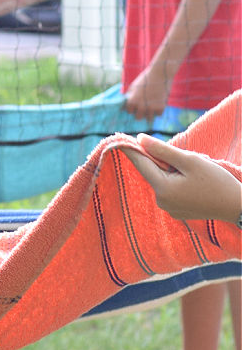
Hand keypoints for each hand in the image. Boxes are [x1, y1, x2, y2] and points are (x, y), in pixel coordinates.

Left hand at [116, 135, 241, 226]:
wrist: (237, 207)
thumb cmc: (216, 181)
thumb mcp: (190, 161)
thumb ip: (162, 150)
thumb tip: (139, 140)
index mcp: (162, 189)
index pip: (141, 164)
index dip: (132, 149)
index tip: (119, 138)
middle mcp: (161, 201)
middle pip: (155, 171)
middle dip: (166, 160)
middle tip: (189, 159)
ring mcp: (169, 208)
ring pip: (165, 179)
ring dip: (175, 171)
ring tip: (198, 172)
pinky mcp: (178, 211)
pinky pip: (172, 189)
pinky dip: (180, 181)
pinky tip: (198, 182)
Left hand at [123, 63, 171, 122]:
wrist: (159, 73)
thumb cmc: (145, 79)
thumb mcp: (133, 86)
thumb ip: (129, 96)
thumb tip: (124, 106)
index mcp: (132, 101)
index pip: (129, 111)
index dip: (132, 108)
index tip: (135, 105)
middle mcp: (141, 106)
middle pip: (138, 117)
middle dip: (140, 113)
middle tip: (144, 108)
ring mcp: (151, 108)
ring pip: (149, 119)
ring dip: (149, 114)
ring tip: (151, 108)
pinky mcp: (161, 107)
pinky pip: (158, 115)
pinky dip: (158, 111)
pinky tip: (158, 104)